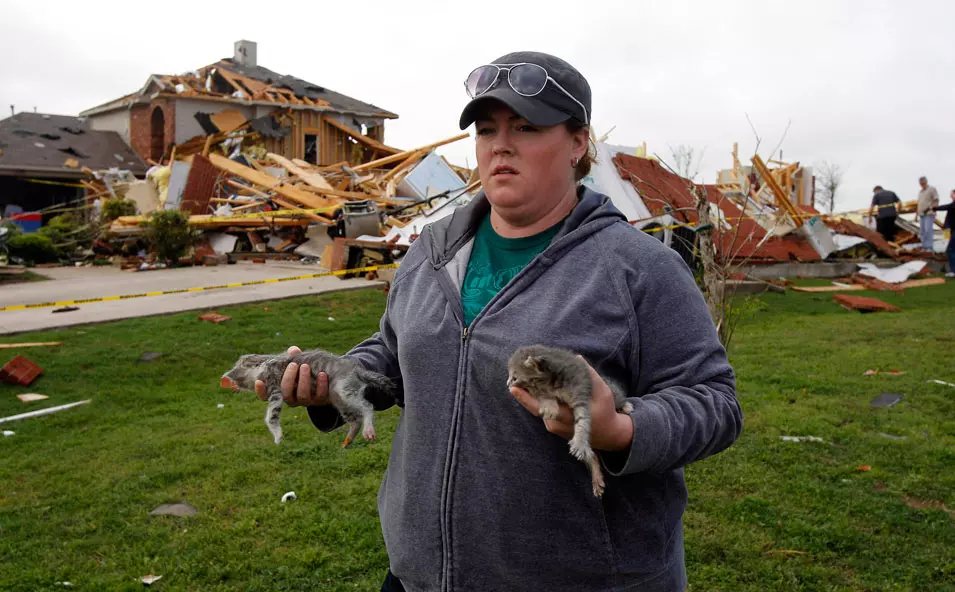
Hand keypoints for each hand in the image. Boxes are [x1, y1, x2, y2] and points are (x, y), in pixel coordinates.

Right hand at [254, 346, 329, 406]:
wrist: (327, 381)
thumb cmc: (305, 370)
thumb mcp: (297, 362)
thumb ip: (293, 357)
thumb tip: (293, 350)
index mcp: (282, 390)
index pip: (266, 396)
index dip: (261, 391)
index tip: (259, 381)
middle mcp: (292, 399)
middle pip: (286, 394)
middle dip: (288, 379)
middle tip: (293, 364)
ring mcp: (306, 401)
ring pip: (302, 396)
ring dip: (303, 381)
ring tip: (306, 366)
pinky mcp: (320, 401)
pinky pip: (320, 396)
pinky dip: (321, 384)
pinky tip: (322, 373)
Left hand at [510, 360, 633, 451]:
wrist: (608, 435)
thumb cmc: (606, 412)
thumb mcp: (603, 393)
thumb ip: (590, 376)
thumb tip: (577, 358)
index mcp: (567, 417)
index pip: (541, 408)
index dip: (525, 398)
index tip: (513, 388)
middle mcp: (556, 423)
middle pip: (534, 405)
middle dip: (524, 389)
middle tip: (516, 372)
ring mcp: (553, 425)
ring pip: (537, 405)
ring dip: (531, 391)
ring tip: (524, 373)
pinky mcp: (552, 423)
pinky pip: (541, 407)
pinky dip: (538, 395)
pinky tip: (535, 382)